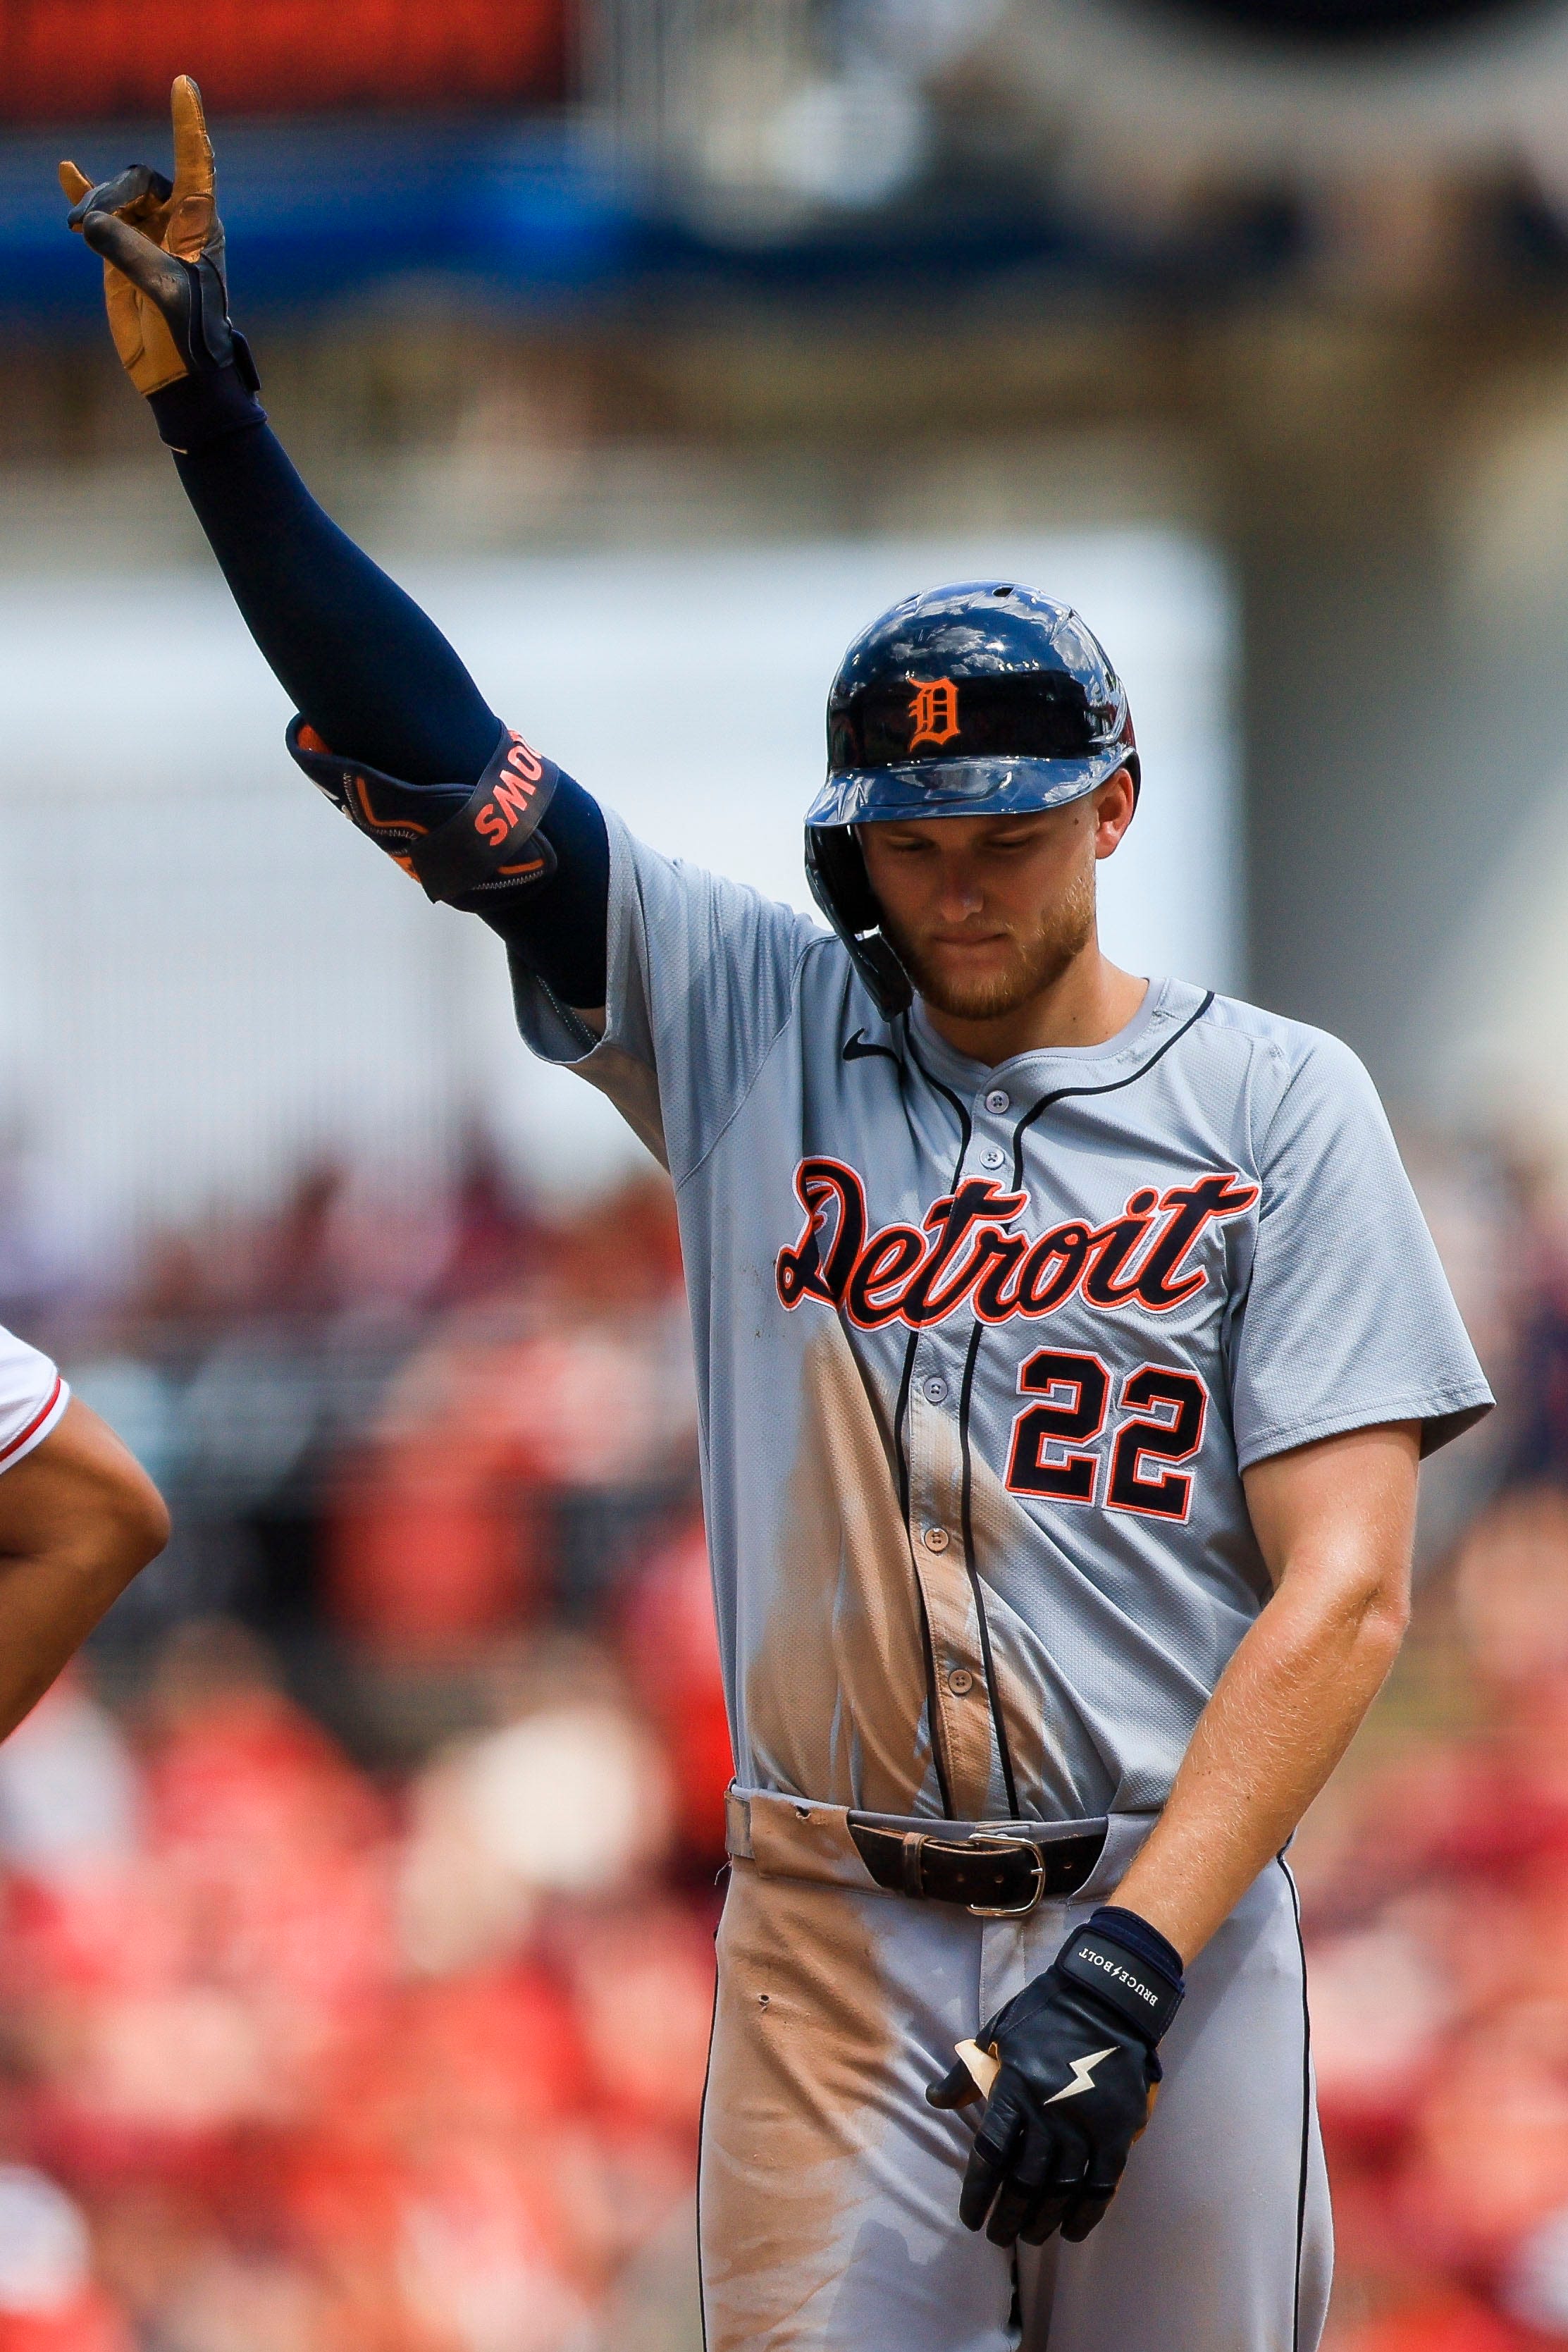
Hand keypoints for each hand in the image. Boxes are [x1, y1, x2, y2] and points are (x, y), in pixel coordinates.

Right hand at [58, 76, 254, 397]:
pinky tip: (67, 171)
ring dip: (93, 205)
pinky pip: (102, 213)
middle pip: (138, 180)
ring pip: (116, 196)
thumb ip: (129, 254)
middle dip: (111, 193)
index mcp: (201, 224)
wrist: (181, 374)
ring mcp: (149, 234)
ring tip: (77, 230)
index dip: (189, 123)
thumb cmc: (190, 335)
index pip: (196, 161)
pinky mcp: (124, 252)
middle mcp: (177, 222)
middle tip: (87, 225)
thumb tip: (91, 223)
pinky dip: (84, 193)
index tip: (184, 83)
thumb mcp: (166, 291)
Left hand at [927, 1915, 1181, 2248]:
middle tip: (998, 2237)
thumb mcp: (996, 2034)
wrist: (1107, 1997)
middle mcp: (1047, 2113)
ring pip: (1060, 2189)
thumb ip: (965, 2074)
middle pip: (1023, 2181)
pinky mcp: (1117, 2130)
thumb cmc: (1045, 2013)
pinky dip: (1087, 2213)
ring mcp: (1085, 2124)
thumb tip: (934, 2100)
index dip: (978, 2194)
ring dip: (1042, 2220)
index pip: (989, 2156)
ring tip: (1029, 2236)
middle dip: (1007, 2216)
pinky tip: (1073, 2230)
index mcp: (1014, 2090)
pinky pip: (1101, 2185)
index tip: (970, 2218)